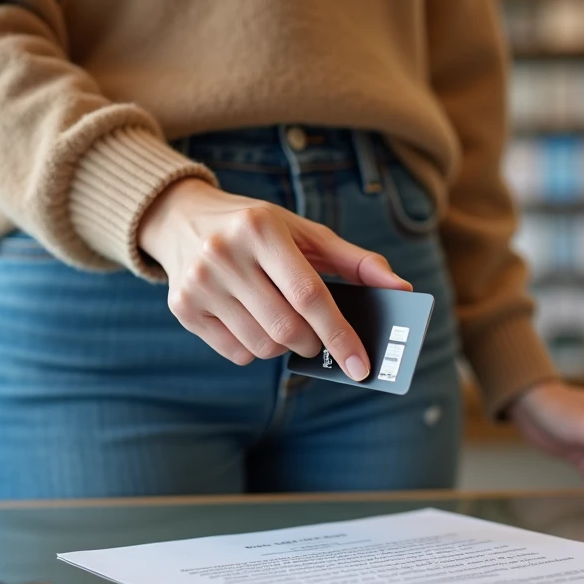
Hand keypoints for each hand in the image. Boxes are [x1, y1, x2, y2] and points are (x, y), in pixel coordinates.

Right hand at [139, 179, 410, 379]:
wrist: (181, 218)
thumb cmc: (258, 228)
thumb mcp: (304, 232)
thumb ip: (355, 261)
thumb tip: (402, 288)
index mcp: (261, 227)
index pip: (309, 295)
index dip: (339, 334)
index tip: (361, 365)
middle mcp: (224, 253)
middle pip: (286, 327)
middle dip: (315, 343)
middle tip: (319, 339)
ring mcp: (199, 282)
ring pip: (262, 346)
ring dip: (285, 347)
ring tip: (283, 322)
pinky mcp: (183, 307)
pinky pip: (236, 352)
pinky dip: (255, 348)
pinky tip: (250, 320)